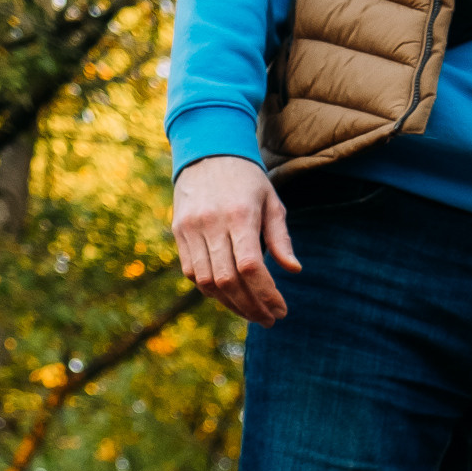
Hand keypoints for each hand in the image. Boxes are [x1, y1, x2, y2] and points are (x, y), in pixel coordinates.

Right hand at [172, 154, 300, 325]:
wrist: (207, 151)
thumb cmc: (248, 180)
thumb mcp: (272, 202)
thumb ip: (281, 238)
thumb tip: (293, 271)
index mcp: (240, 215)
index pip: (251, 267)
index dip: (266, 294)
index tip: (281, 310)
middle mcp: (211, 223)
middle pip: (228, 281)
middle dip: (250, 307)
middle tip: (269, 319)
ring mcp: (190, 228)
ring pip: (206, 282)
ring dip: (230, 304)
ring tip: (251, 312)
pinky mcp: (178, 232)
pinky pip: (191, 272)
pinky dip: (211, 290)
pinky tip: (230, 296)